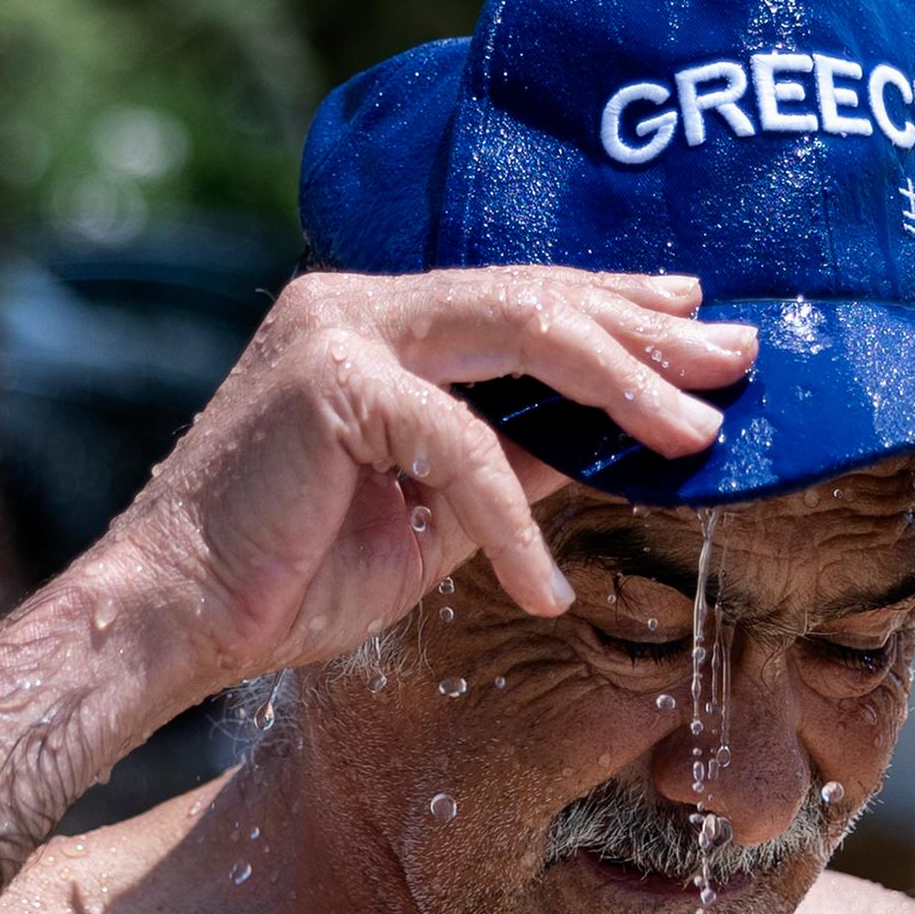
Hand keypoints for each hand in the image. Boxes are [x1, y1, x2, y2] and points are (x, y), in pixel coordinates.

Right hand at [98, 267, 756, 690]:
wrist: (174, 617)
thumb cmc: (290, 574)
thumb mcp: (435, 512)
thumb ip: (513, 460)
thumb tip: (609, 440)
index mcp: (380, 323)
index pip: (522, 298)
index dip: (618, 310)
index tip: (702, 328)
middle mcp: (358, 303)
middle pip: (535, 296)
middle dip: (649, 334)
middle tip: (740, 361)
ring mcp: (339, 328)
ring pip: (518, 333)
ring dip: (620, 388)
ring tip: (695, 438)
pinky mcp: (327, 381)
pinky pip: (460, 445)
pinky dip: (513, 523)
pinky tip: (547, 589)